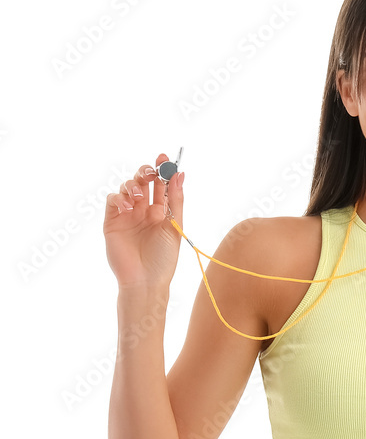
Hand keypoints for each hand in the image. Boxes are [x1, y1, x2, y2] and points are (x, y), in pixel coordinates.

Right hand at [104, 154, 184, 288]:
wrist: (146, 280)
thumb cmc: (163, 258)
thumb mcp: (174, 226)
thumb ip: (175, 200)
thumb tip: (180, 174)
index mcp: (161, 211)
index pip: (161, 184)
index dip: (163, 170)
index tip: (165, 157)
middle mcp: (143, 210)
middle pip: (143, 182)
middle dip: (146, 172)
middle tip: (151, 172)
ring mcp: (127, 215)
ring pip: (127, 188)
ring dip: (134, 185)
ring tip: (140, 196)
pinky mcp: (112, 222)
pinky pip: (112, 201)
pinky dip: (119, 197)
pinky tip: (128, 205)